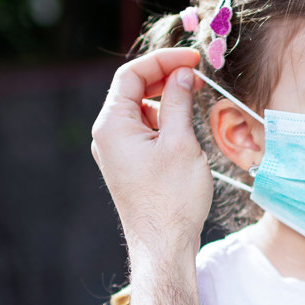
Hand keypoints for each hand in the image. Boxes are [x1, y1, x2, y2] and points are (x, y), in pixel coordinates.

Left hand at [91, 48, 209, 265]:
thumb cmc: (172, 199)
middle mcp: (107, 135)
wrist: (163, 245)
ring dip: (166, 99)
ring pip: (140, 110)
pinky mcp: (128, 164)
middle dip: (165, 77)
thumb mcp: (181, 142)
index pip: (132, 75)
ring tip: (194, 100)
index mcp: (112, 125)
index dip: (163, 60)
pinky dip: (164, 120)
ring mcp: (116, 151)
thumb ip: (179, 101)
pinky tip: (185, 127)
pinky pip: (143, 130)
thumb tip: (182, 73)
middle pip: (133, 90)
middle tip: (197, 75)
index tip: (193, 59)